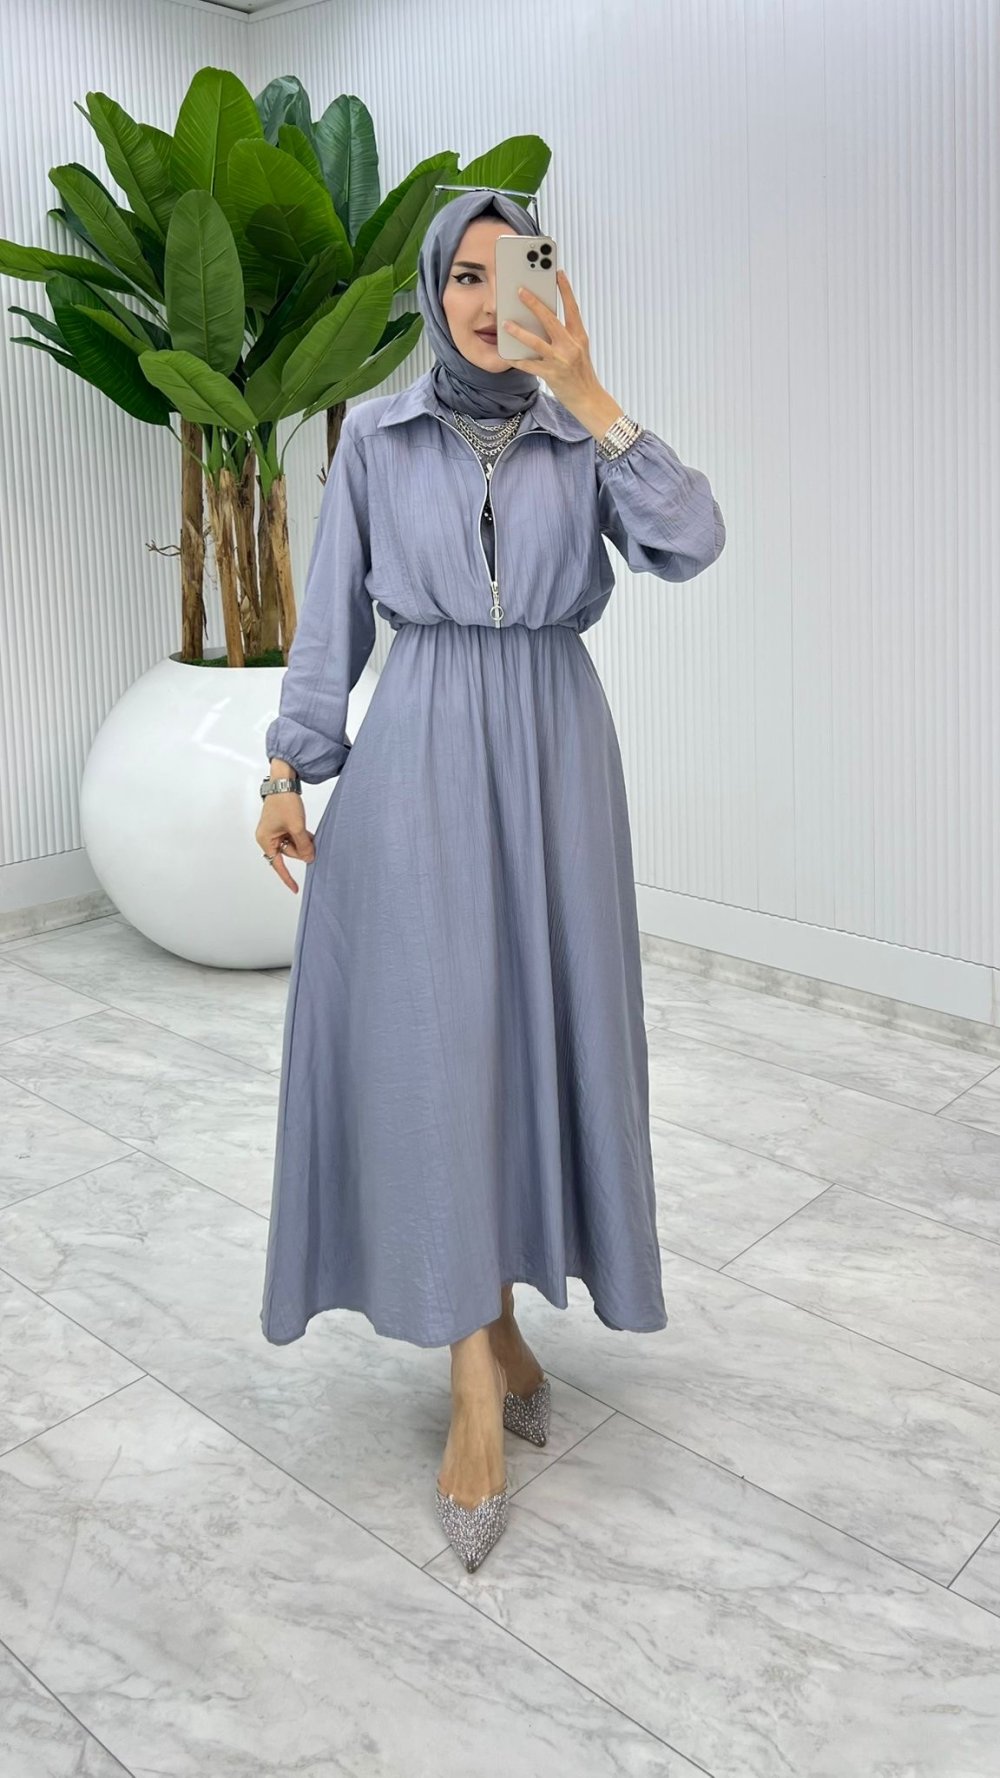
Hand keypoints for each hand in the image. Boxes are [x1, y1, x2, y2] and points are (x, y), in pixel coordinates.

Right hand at [254, 796, 314, 893]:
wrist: (283, 782)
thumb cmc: (285, 803)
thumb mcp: (297, 827)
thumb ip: (303, 845)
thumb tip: (309, 860)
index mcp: (266, 840)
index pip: (278, 864)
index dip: (288, 878)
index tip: (296, 889)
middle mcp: (267, 838)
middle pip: (288, 853)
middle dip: (301, 847)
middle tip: (309, 837)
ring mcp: (274, 832)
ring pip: (292, 845)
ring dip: (302, 840)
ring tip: (306, 829)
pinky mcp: (280, 826)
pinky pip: (292, 837)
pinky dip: (301, 836)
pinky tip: (306, 831)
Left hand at [502, 269, 602, 413]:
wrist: (590, 400)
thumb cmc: (582, 374)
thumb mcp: (579, 350)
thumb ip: (565, 335)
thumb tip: (544, 320)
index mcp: (579, 336)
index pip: (572, 308)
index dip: (565, 289)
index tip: (558, 272)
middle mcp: (571, 346)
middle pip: (551, 320)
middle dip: (534, 304)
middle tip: (520, 290)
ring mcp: (561, 361)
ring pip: (536, 342)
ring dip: (519, 332)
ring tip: (506, 323)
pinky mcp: (551, 375)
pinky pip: (530, 365)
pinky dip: (517, 359)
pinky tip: (506, 353)